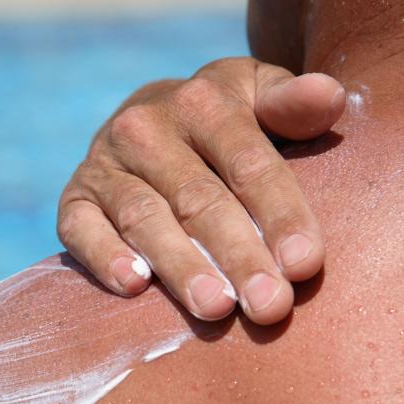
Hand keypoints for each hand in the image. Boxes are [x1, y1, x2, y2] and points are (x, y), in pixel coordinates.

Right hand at [57, 57, 345, 324]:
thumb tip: (329, 96)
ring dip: (179, 264)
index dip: (279, 213)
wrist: (149, 119)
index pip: (247, 161)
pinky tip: (133, 286)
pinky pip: (81, 229)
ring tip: (215, 308)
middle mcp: (147, 127)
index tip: (305, 264)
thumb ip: (293, 104)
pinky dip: (104, 255)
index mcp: (203, 101)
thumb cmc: (223, 123)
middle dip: (238, 255)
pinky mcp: (74, 198)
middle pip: (199, 198)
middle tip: (268, 306)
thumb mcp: (259, 99)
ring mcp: (105, 164)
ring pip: (144, 218)